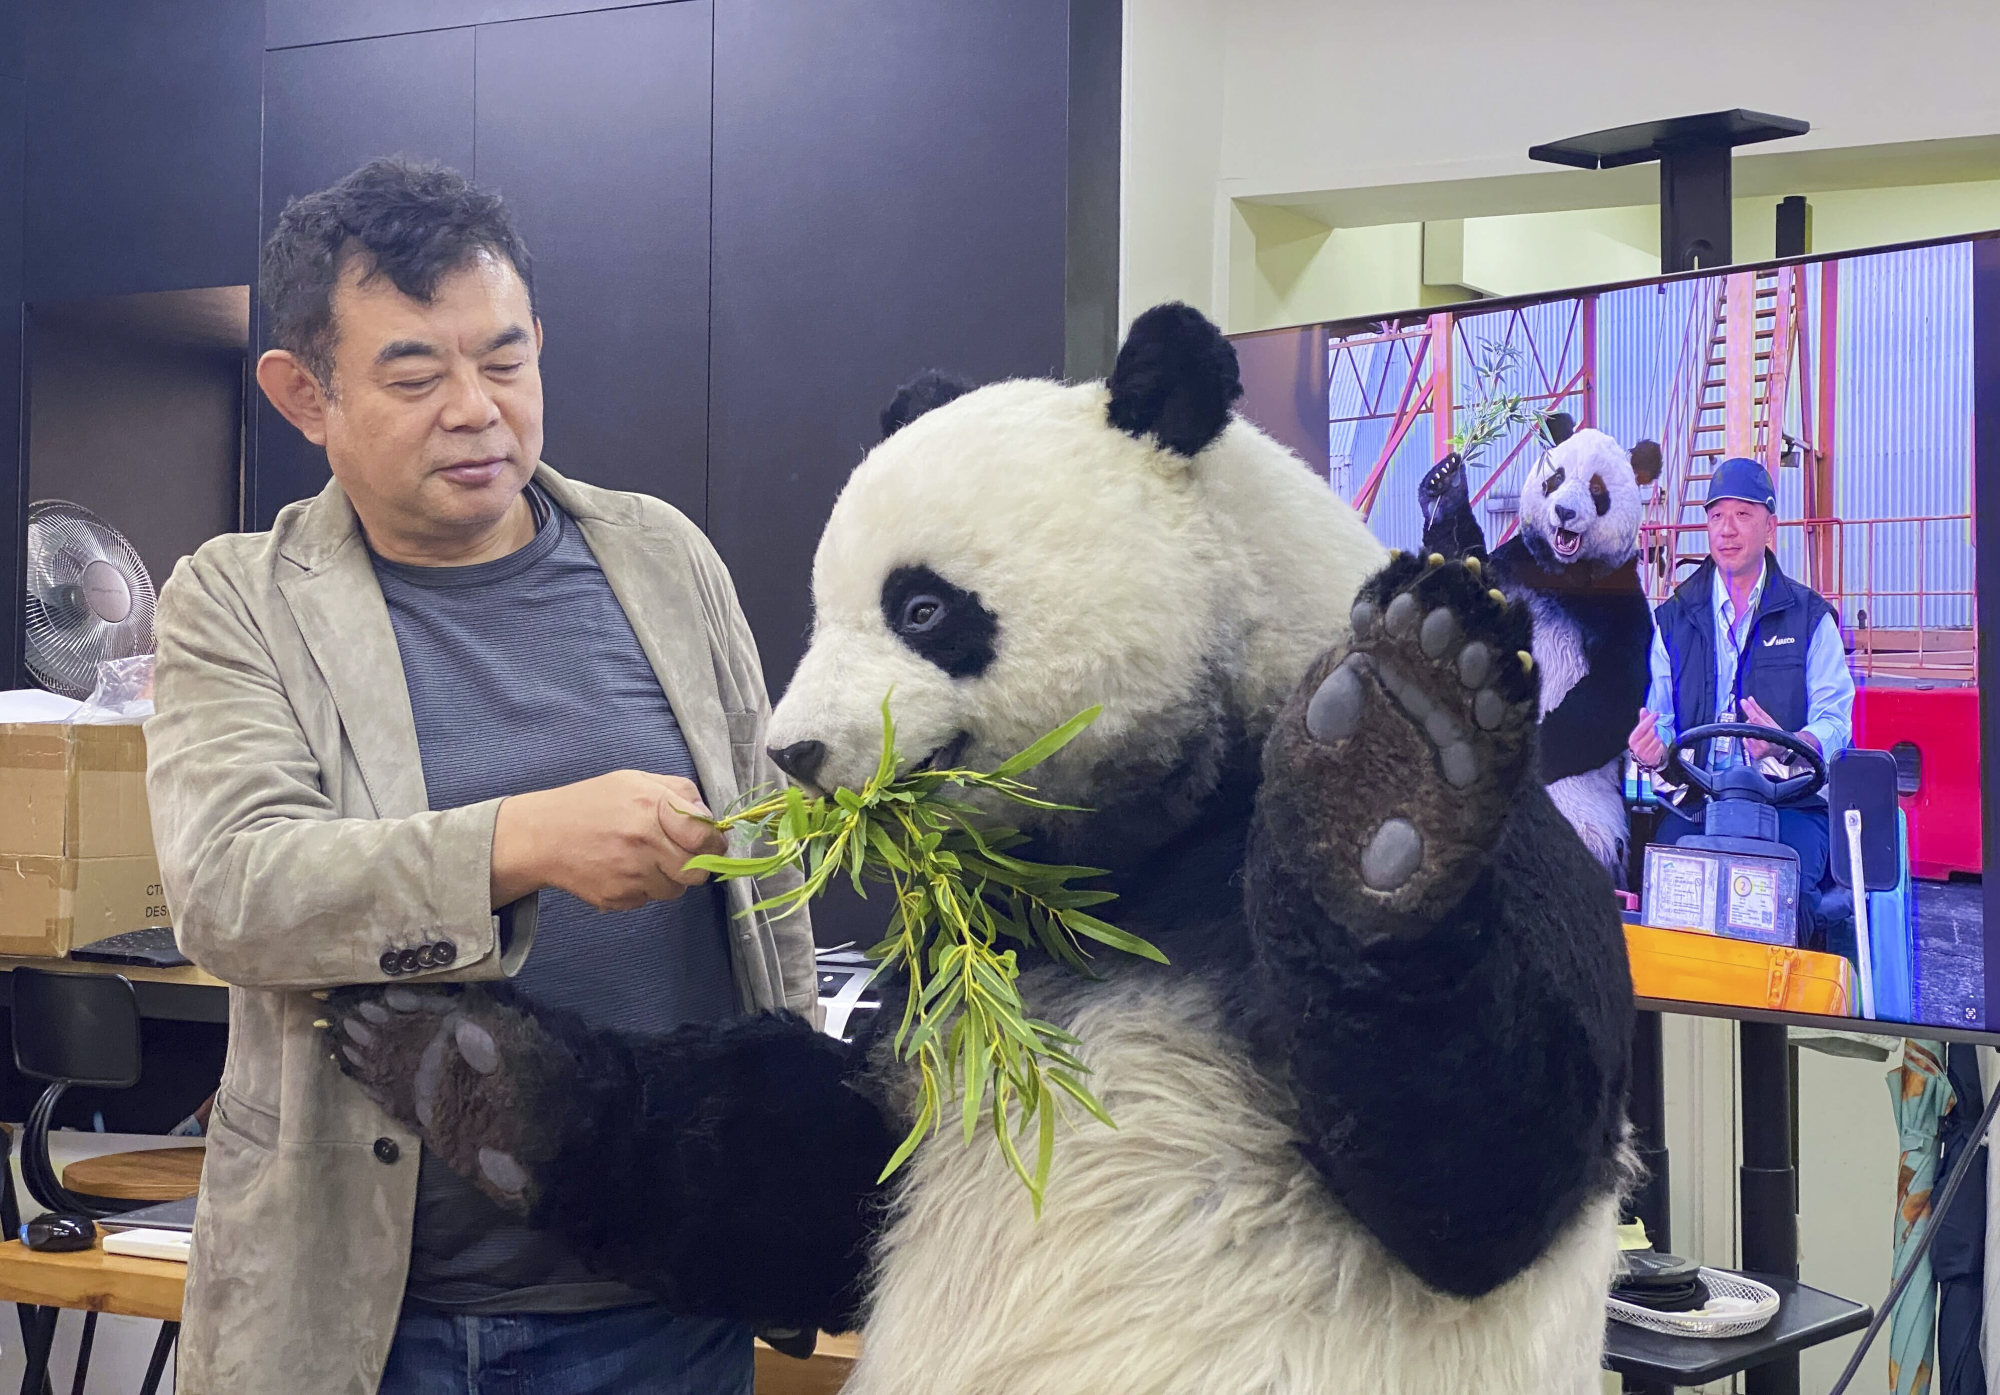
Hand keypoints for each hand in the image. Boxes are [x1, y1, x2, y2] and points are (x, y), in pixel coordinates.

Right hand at [491, 771, 727, 911]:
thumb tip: (709, 816)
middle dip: (695, 864)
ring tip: (644, 859)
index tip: (710, 842)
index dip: (714, 843)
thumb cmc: (592, 803)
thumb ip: (679, 792)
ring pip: (674, 890)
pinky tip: (623, 870)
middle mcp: (643, 842)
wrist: (542, 835)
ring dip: (668, 879)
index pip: (704, 837)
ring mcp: (629, 874)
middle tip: (680, 854)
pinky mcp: (617, 898)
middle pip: (697, 871)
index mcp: (651, 807)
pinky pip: (647, 900)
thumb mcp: (635, 780)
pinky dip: (642, 889)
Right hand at [1627, 708, 1666, 769]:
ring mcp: (1645, 753)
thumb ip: (1643, 720)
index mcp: (1633, 739)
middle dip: (1654, 730)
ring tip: (1654, 740)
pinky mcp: (1652, 758)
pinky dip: (1660, 746)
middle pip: (1652, 732)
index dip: (1650, 719)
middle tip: (1653, 732)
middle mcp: (1637, 747)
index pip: (1642, 727)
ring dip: (1658, 738)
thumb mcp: (1640, 732)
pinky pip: (1661, 747)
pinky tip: (1656, 746)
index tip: (1656, 714)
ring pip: (1658, 740)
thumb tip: (1643, 709)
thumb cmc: (1642, 742)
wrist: (1643, 759)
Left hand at [1738, 697, 1818, 764]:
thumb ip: (1758, 710)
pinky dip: (1748, 740)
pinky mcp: (1755, 755)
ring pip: (1746, 735)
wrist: (1783, 749)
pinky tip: (1757, 742)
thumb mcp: (1770, 721)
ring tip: (1760, 736)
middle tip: (1758, 727)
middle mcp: (1765, 743)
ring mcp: (1759, 750)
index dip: (1749, 709)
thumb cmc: (1777, 734)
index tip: (1743, 702)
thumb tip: (1750, 699)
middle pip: (1750, 727)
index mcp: (1771, 732)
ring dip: (1750, 733)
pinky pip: (1745, 743)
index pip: (1756, 719)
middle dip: (1751, 725)